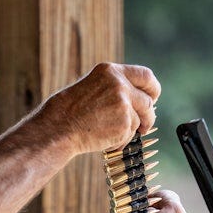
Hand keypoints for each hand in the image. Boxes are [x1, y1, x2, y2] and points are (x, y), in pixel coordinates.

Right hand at [41, 62, 160, 155]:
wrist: (59, 128)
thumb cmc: (70, 111)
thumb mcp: (93, 87)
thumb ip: (115, 88)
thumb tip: (140, 99)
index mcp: (110, 71)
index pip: (145, 75)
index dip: (153, 89)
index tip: (153, 98)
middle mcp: (119, 84)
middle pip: (148, 101)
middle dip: (148, 116)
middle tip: (144, 125)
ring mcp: (123, 104)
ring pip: (141, 120)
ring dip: (132, 130)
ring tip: (113, 134)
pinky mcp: (124, 124)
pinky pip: (131, 135)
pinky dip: (121, 140)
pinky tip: (105, 139)